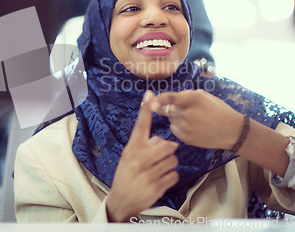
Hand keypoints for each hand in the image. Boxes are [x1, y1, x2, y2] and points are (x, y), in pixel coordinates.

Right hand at [106, 91, 178, 221]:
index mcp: (131, 148)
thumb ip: (145, 146)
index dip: (145, 109)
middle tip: (162, 155)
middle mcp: (138, 159)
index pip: (140, 126)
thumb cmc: (127, 174)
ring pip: (173, 161)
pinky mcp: (155, 188)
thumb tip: (166, 141)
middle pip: (167, 145)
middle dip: (169, 150)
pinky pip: (174, 175)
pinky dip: (170, 176)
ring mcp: (147, 174)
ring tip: (160, 168)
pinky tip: (161, 179)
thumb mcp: (129, 157)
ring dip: (170, 164)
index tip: (149, 94)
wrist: (120, 200)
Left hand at [150, 89, 242, 149]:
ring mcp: (186, 127)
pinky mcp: (185, 138)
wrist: (231, 130)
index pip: (169, 98)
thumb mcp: (203, 96)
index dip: (158, 100)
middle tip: (187, 110)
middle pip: (168, 109)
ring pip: (170, 120)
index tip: (149, 102)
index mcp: (192, 99)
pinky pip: (174, 129)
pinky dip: (179, 127)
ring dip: (176, 118)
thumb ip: (184, 95)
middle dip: (172, 108)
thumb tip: (165, 99)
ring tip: (194, 119)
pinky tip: (193, 127)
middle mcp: (187, 113)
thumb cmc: (217, 110)